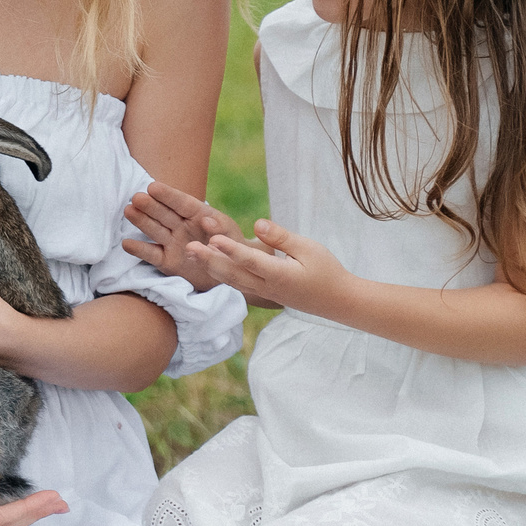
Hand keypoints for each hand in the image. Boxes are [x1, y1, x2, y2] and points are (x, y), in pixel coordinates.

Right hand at [123, 181, 243, 289]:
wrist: (232, 271)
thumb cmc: (232, 247)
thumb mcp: (233, 237)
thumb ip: (221, 228)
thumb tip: (206, 219)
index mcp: (198, 214)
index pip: (182, 203)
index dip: (167, 195)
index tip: (152, 187)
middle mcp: (181, 226)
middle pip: (164, 214)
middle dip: (150, 206)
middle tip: (136, 197)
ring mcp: (173, 243)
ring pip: (155, 230)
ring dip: (141, 221)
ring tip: (129, 211)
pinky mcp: (167, 261)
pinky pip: (152, 254)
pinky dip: (140, 250)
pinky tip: (126, 243)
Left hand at [189, 219, 349, 317]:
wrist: (337, 301)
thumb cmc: (326, 270)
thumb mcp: (309, 249)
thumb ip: (281, 237)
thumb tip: (257, 224)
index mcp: (280, 275)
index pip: (250, 261)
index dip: (231, 249)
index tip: (213, 238)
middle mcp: (267, 287)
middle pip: (233, 274)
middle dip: (209, 260)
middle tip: (189, 247)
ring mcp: (263, 293)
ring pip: (232, 280)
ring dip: (211, 267)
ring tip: (191, 253)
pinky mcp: (262, 294)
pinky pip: (237, 284)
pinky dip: (221, 274)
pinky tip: (208, 263)